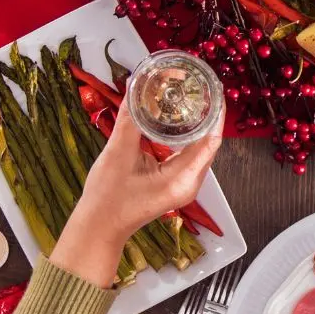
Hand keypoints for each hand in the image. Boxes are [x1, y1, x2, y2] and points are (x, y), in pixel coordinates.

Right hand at [49, 97, 222, 286]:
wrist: (99, 227)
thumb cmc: (108, 199)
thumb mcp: (118, 153)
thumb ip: (130, 119)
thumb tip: (136, 87)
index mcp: (183, 178)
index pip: (211, 140)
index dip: (215, 113)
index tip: (213, 89)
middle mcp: (189, 183)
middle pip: (208, 143)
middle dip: (206, 114)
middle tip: (200, 86)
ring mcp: (183, 184)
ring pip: (198, 148)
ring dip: (196, 124)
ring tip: (192, 97)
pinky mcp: (174, 183)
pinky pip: (187, 154)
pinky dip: (185, 136)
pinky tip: (177, 119)